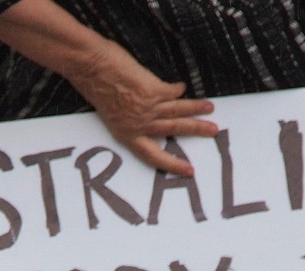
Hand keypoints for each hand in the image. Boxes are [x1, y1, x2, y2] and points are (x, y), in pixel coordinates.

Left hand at [67, 40, 217, 176]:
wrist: (91, 66)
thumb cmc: (96, 87)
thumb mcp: (111, 113)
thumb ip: (130, 118)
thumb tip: (149, 116)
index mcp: (126, 134)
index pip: (153, 156)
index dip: (172, 164)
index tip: (188, 171)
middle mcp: (139, 124)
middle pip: (174, 130)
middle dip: (196, 130)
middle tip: (213, 131)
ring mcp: (147, 107)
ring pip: (178, 111)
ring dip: (197, 109)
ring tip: (210, 108)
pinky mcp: (153, 90)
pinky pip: (173, 91)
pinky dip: (178, 88)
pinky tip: (181, 86)